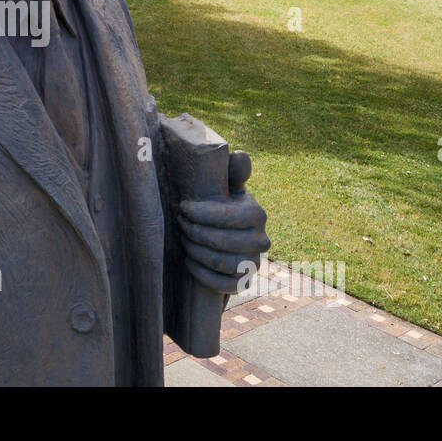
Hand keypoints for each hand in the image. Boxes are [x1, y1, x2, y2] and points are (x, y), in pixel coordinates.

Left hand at [176, 151, 268, 292]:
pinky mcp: (244, 283)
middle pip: (223, 242)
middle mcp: (261, 240)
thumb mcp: (227, 188)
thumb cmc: (223, 207)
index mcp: (258, 214)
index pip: (232, 216)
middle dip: (195, 232)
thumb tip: (239, 155)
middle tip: (179, 224)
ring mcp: (254, 264)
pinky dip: (202, 274)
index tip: (183, 207)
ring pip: (222, 263)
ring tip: (182, 240)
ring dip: (196, 252)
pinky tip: (188, 261)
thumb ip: (232, 172)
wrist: (228, 240)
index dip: (204, 213)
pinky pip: (224, 285)